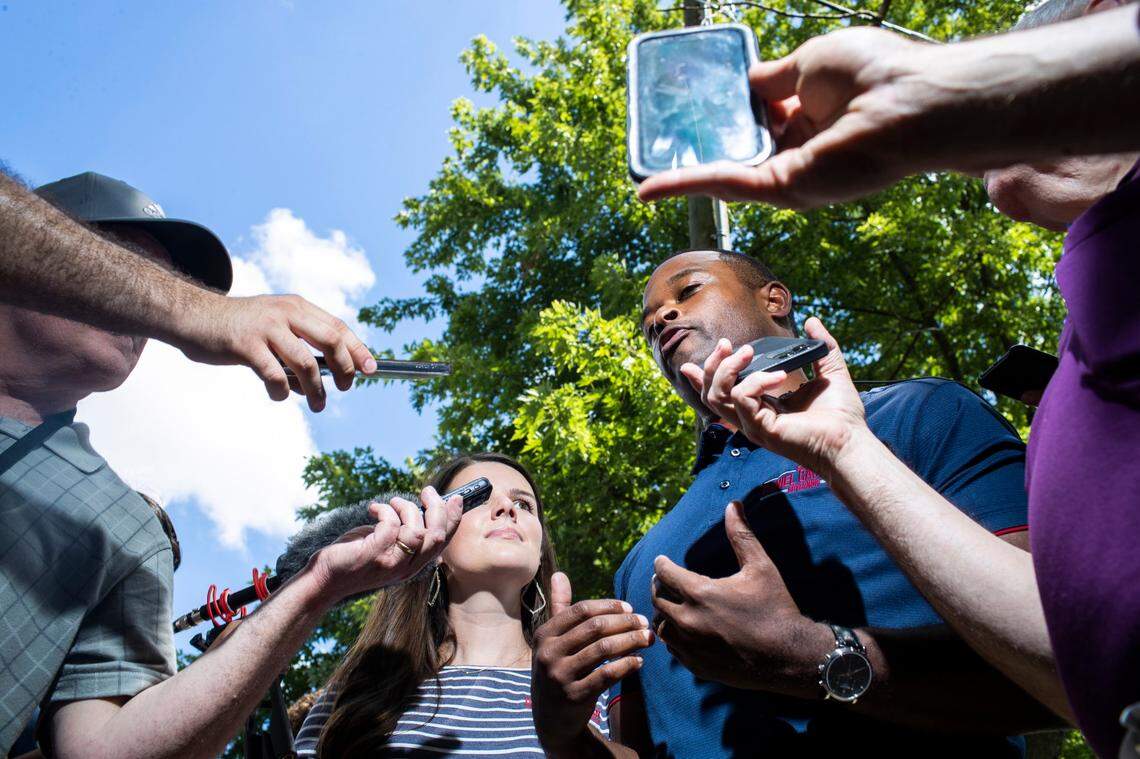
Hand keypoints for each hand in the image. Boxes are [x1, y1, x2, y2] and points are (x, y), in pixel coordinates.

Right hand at [170, 292, 376, 411]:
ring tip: (318, 405)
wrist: (192, 316)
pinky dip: (282, 392)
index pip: (337, 327)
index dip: (358, 349)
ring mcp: (266, 328)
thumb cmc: (237, 327)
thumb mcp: (273, 326)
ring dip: (316, 390)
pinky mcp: (246, 345)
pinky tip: (279, 395)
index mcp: (296, 307)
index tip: (371, 369)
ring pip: (306, 363)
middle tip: (345, 388)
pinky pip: (275, 376)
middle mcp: (286, 313)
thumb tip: (321, 379)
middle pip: (331, 341)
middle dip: (345, 368)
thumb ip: (297, 346)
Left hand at [310, 486, 461, 601]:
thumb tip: (421, 508)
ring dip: (407, 508)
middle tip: (427, 491)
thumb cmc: (353, 557)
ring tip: (393, 502)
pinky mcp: (374, 555)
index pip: (442, 543)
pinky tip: (374, 509)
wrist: (324, 579)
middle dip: (437, 509)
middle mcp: (406, 568)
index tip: (455, 498)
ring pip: (416, 530)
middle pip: (435, 536)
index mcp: (412, 566)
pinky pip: (391, 525)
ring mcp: (391, 563)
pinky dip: (385, 510)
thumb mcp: (385, 546)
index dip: (452, 519)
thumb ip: (404, 533)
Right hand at [531, 572, 650, 756]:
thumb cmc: (558, 670)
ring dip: (631, 641)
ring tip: (648, 638)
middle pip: (594, 628)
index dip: (608, 606)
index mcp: (544, 634)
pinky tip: (640, 662)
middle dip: (624, 622)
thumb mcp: (552, 641)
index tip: (629, 607)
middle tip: (644, 622)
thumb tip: (559, 574)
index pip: (581, 611)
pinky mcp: (574, 696)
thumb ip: (559, 607)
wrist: (551, 720)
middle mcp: (548, 653)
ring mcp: (560, 676)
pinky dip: (627, 666)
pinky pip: (607, 675)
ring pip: (603, 650)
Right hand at [637, 26, 943, 208]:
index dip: (729, 109)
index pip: (761, 115)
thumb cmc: (875, 74)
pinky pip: (724, 184)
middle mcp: (800, 148)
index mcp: (811, 112)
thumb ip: (773, 77)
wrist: (909, 103)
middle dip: (699, 141)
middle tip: (653, 135)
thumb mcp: (810, 60)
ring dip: (680, 170)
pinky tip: (646, 189)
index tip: (690, 104)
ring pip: (724, 170)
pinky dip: (683, 185)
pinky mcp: (782, 188)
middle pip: (740, 145)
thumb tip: (746, 82)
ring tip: (636, 165)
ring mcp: (790, 173)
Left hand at [651, 501, 831, 695]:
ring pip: (662, 626)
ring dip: (664, 613)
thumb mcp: (761, 566)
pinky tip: (682, 630)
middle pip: (658, 599)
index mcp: (700, 594)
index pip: (665, 574)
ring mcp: (691, 647)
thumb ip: (741, 535)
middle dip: (659, 586)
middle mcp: (689, 621)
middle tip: (664, 580)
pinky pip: (674, 649)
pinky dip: (674, 636)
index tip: (662, 560)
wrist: (790, 656)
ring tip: (671, 604)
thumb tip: (732, 505)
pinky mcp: (697, 666)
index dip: (662, 564)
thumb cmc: (775, 607)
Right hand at [680, 317, 865, 479]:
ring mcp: (754, 426)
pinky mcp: (762, 430)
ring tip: (747, 351)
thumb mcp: (829, 371)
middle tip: (728, 345)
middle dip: (712, 366)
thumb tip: (812, 321)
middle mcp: (752, 418)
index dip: (701, 379)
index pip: (720, 394)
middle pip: (710, 394)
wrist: (852, 441)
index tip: (690, 365)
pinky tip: (778, 375)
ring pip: (717, 397)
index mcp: (760, 407)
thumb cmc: (842, 416)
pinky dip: (756, 381)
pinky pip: (743, 399)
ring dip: (727, 369)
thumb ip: (821, 346)